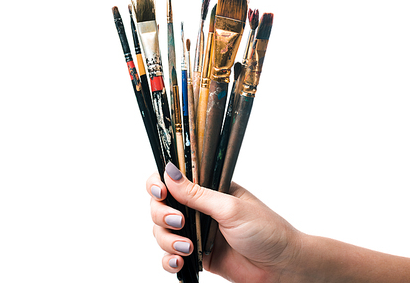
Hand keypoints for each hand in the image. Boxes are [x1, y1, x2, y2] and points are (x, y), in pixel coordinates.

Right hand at [146, 162, 301, 282]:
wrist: (283, 267)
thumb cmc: (267, 231)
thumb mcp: (230, 208)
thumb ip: (197, 194)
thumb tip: (169, 173)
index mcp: (207, 189)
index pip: (173, 179)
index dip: (158, 184)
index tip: (160, 193)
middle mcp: (198, 208)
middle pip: (160, 206)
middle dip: (162, 215)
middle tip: (179, 223)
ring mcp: (196, 232)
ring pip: (161, 232)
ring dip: (167, 240)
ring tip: (188, 248)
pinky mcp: (197, 255)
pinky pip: (170, 256)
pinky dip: (169, 260)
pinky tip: (179, 262)